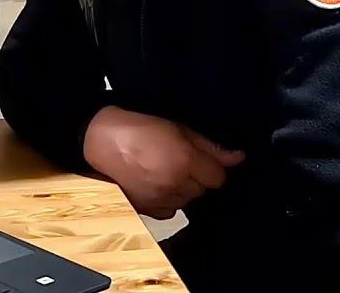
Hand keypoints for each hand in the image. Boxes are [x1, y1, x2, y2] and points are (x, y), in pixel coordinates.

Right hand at [83, 106, 244, 218]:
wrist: (101, 141)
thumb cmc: (140, 128)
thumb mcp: (179, 128)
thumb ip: (210, 147)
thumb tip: (239, 158)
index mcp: (185, 161)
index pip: (218, 177)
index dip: (213, 167)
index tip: (203, 158)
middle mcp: (175, 185)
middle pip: (203, 190)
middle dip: (197, 176)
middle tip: (179, 159)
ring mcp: (160, 200)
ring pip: (188, 201)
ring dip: (183, 188)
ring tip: (165, 169)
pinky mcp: (147, 210)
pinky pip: (170, 211)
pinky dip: (169, 200)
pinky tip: (156, 183)